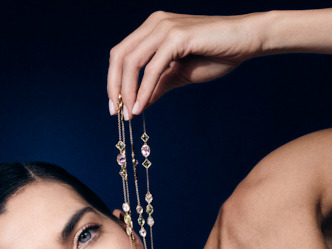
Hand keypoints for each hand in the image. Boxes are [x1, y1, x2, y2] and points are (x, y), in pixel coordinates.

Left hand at [108, 11, 261, 116]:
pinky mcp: (177, 36)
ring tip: (129, 114)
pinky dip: (144, 90)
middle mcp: (155, 23)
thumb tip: (138, 104)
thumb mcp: (177, 75)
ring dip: (127, 91)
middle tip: (117, 113)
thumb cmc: (215, 55)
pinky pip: (151, 68)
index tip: (116, 106)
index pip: (121, 54)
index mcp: (152, 29)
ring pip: (132, 62)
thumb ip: (156, 86)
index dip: (113, 81)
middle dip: (114, 87)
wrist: (246, 42)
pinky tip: (141, 106)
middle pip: (119, 56)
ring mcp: (165, 27)